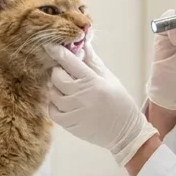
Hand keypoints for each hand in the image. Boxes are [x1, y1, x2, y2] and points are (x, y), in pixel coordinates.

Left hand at [47, 42, 157, 166]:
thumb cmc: (119, 102)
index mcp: (92, 81)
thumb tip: (83, 43)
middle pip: (56, 76)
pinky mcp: (69, 124)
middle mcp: (81, 95)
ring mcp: (73, 111)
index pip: (69, 61)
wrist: (125, 132)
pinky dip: (53, 104)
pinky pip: (52, 110)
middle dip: (58, 71)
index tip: (50, 45)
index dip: (57, 51)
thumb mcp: (109, 78)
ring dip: (55, 88)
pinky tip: (62, 102)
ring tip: (65, 88)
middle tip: (64, 72)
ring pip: (52, 93)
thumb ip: (93, 61)